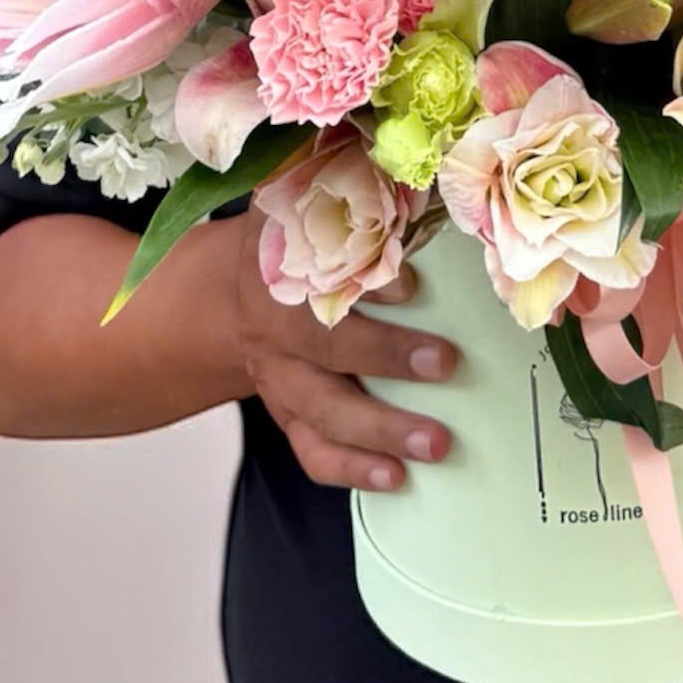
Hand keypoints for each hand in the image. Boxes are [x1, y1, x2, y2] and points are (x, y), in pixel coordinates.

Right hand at [224, 220, 458, 493]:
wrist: (237, 294)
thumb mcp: (310, 213)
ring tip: (435, 443)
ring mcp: (282, 381)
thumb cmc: (296, 248)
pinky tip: (397, 477)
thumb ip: (356, 206)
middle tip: (445, 362)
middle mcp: (275, 332)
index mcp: (279, 273)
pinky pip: (315, 452)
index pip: (319, 276)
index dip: (365, 281)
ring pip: (324, 413)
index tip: (411, 284)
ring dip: (381, 431)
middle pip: (326, 348)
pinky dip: (355, 469)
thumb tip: (417, 205)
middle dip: (387, 356)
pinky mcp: (291, 416)